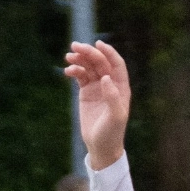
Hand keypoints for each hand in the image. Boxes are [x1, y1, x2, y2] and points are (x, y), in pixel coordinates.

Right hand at [64, 40, 130, 170]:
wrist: (101, 147)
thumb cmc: (111, 134)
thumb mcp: (115, 117)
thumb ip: (112, 97)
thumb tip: (105, 78)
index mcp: (121, 89)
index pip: (116, 65)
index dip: (108, 52)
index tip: (97, 44)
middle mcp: (110, 85)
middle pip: (100, 62)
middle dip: (89, 52)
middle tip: (75, 47)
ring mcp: (97, 88)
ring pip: (89, 66)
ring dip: (79, 59)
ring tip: (69, 58)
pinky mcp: (86, 92)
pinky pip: (80, 75)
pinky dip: (74, 70)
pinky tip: (68, 71)